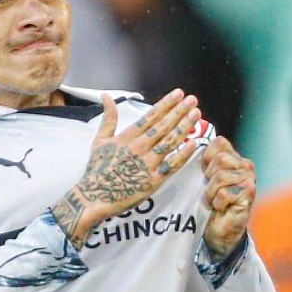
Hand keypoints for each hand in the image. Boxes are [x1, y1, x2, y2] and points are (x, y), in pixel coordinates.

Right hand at [52, 89, 200, 247]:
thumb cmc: (97, 169)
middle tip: (192, 100)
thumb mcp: (100, 140)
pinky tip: (194, 143)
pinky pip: (172, 165)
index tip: (178, 94)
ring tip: (195, 114)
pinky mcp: (154, 180)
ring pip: (170, 142)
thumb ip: (108, 118)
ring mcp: (148, 164)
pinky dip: (183, 154)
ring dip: (184, 127)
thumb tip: (106, 96)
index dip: (166, 104)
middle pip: (163, 126)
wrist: (95, 197)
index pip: (151, 116)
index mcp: (127, 137)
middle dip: (179, 111)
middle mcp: (139, 148)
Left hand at [202, 136, 255, 256]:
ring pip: (221, 176)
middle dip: (209, 178)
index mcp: (233, 157)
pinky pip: (224, 193)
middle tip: (211, 190)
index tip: (205, 173)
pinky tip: (221, 207)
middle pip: (220, 159)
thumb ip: (202, 161)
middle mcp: (245, 165)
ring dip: (212, 192)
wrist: (218, 229)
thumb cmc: (209, 202)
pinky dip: (218, 202)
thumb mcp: (202, 178)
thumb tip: (190, 143)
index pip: (219, 142)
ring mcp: (249, 179)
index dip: (206, 157)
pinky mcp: (249, 194)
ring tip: (215, 200)